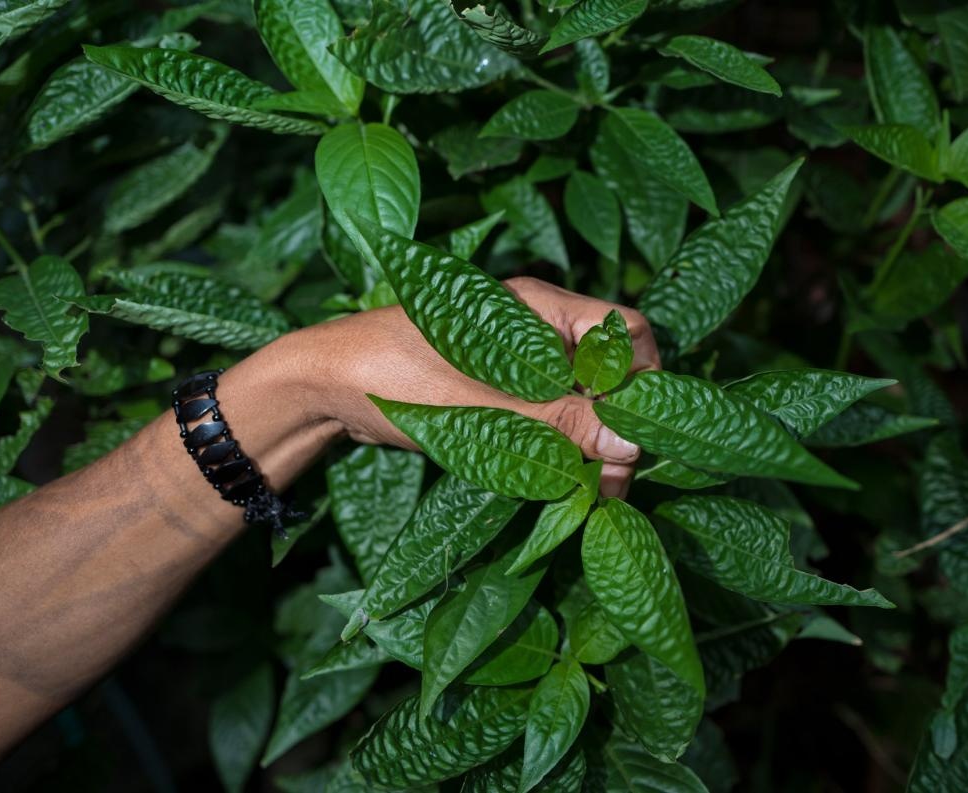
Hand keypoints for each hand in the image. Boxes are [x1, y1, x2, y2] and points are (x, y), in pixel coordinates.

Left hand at [293, 277, 660, 497]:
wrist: (324, 385)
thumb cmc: (398, 377)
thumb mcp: (485, 405)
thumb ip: (560, 420)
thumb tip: (630, 442)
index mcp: (541, 308)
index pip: (626, 333)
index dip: (642, 383)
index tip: (637, 439)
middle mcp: (537, 327)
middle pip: (607, 371)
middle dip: (616, 425)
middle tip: (610, 484)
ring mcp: (518, 358)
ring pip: (579, 397)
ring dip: (588, 441)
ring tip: (586, 491)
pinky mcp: (498, 388)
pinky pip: (548, 412)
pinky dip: (559, 443)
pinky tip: (556, 477)